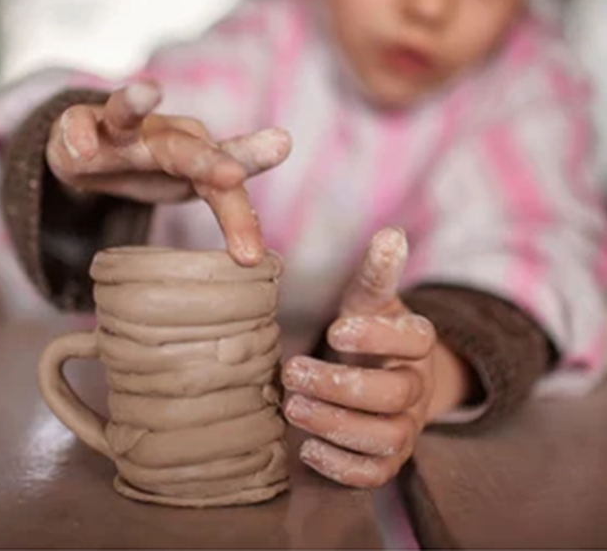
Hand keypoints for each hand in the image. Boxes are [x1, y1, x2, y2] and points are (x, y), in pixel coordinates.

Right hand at [46, 82, 291, 265]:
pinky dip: (78, 132)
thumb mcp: (198, 187)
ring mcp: (122, 128)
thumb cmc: (157, 169)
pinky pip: (78, 122)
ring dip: (136, 102)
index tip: (253, 249)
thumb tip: (259, 256)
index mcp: (200, 155)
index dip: (240, 218)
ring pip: (128, 115)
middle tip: (234, 174)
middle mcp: (166, 135)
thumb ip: (234, 207)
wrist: (96, 149)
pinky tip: (81, 147)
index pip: (224, 190)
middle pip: (188, 151)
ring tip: (148, 91)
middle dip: (209, 163)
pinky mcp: (80, 123)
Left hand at [281, 227, 470, 487]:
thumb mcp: (370, 302)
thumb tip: (390, 234)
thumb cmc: (368, 335)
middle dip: (341, 385)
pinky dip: (343, 466)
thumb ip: (376, 274)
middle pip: (395, 393)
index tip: (335, 329)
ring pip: (386, 437)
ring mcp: (406, 427)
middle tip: (291, 370)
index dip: (378, 336)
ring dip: (337, 424)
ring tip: (291, 407)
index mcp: (416, 343)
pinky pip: (376, 473)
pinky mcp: (388, 459)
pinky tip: (306, 448)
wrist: (382, 378)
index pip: (414, 338)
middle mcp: (416, 387)